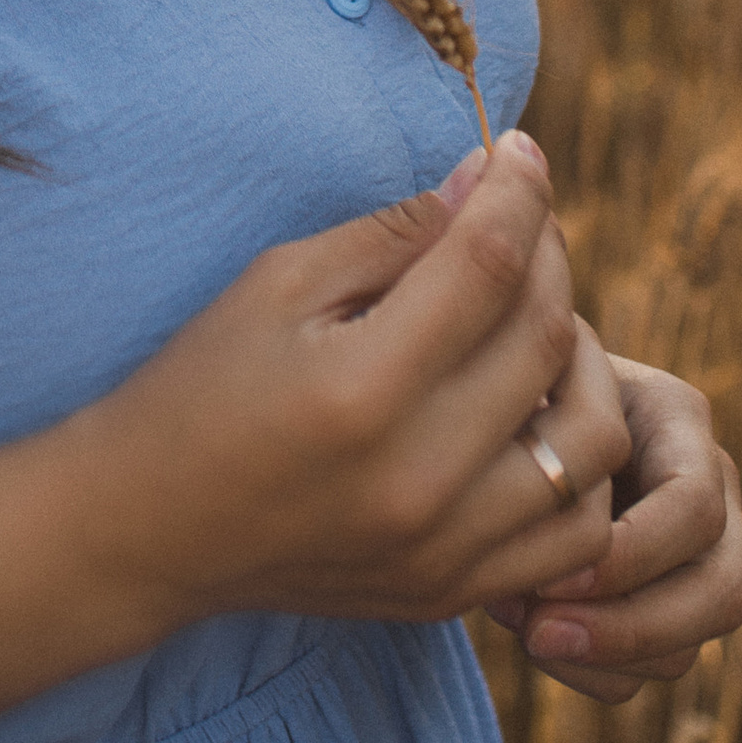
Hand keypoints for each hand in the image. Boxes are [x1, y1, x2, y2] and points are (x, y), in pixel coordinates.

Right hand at [74, 132, 632, 637]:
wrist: (150, 532)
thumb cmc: (204, 386)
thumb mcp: (277, 284)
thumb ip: (392, 234)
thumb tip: (487, 178)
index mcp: (361, 389)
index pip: (485, 266)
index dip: (517, 194)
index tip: (522, 150)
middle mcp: (417, 479)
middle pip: (545, 340)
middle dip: (550, 256)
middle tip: (524, 222)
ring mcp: (444, 550)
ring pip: (591, 439)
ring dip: (584, 360)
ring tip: (537, 322)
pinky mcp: (452, 592)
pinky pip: (577, 529)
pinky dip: (582, 464)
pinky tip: (536, 414)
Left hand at [480, 353, 741, 705]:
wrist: (505, 417)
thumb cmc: (505, 391)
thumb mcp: (520, 391)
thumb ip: (538, 442)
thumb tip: (537, 532)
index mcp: (676, 417)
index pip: (694, 506)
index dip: (632, 554)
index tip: (549, 578)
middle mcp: (711, 487)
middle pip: (722, 590)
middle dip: (632, 627)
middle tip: (538, 634)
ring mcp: (700, 556)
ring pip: (691, 645)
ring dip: (603, 654)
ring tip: (521, 627)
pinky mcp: (670, 610)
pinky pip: (651, 669)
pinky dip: (591, 671)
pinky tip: (529, 634)